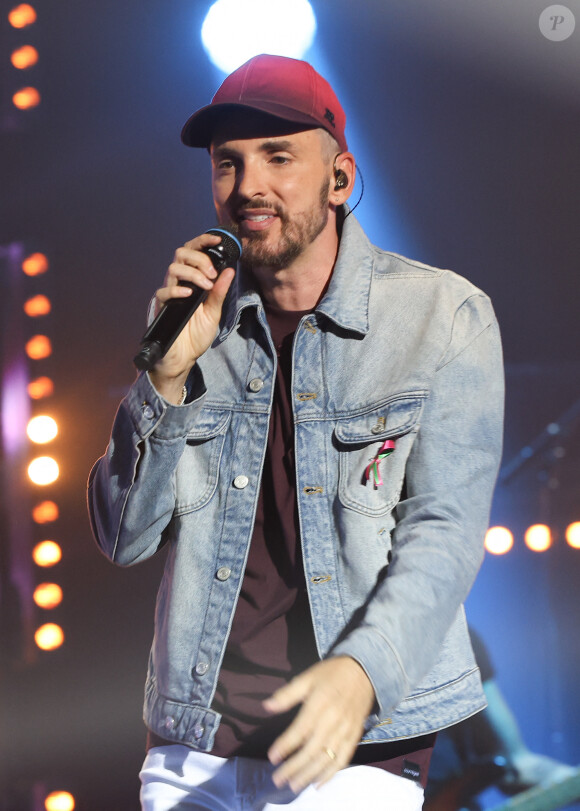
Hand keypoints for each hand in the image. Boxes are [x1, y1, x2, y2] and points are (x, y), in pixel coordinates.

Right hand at [149, 232, 235, 400]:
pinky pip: (164, 291)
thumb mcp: (214, 312)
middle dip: (199, 258)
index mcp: (192, 280)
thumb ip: (220, 292)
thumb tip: (230, 270)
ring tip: (206, 286)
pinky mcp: (162, 306)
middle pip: (181, 253)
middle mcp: (179, 283)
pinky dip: (178, 289)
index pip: (193, 252)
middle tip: (212, 273)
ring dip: (193, 273)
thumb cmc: (196, 335)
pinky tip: (189, 295)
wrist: (184, 358)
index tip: (217, 240)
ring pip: (173, 268)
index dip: (203, 241)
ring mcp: (170, 293)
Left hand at [263, 656, 374, 793]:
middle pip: (312, 749)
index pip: (300, 730)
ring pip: (327, 758)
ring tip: (294, 785)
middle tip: (278, 779)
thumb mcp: (308, 677)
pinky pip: (343, 759)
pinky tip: (318, 783)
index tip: (272, 757)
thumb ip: (287, 694)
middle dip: (294, 767)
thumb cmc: (331, 674)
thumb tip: (266, 706)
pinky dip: (331, 773)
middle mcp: (333, 720)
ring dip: (309, 774)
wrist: (364, 671)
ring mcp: (346, 730)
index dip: (285, 745)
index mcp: (320, 703)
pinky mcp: (354, 736)